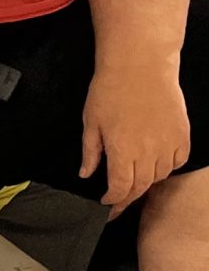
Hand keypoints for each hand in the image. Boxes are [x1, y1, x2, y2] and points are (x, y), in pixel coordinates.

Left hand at [81, 66, 189, 206]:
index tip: (106, 204)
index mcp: (123, 150)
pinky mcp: (182, 136)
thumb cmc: (111, 90)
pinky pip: (177, 162)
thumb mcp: (91, 122)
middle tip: (118, 203)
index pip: (121, 188)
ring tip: (134, 180)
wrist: (141, 66)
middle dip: (128, 198)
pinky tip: (156, 164)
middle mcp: (149, 152)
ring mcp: (169, 144)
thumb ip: (91, 152)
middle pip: (141, 187)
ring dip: (146, 182)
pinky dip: (167, 168)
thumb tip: (86, 174)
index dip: (113, 201)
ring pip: (159, 176)